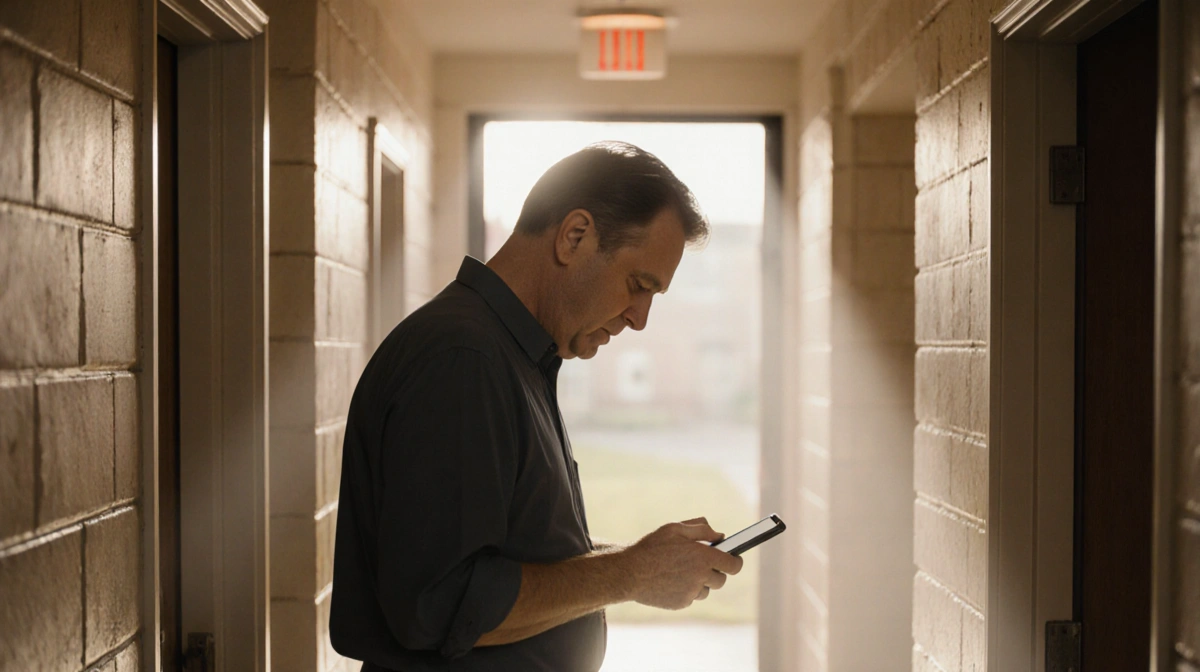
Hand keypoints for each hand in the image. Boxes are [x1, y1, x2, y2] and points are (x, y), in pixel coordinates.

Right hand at [618, 517, 743, 610]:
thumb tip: (720, 535)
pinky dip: (686, 590)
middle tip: (701, 563)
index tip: (733, 559)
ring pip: (706, 590)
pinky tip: (671, 580)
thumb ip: (701, 529)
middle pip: (721, 580)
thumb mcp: (675, 528)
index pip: (734, 565)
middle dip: (714, 572)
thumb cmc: (651, 547)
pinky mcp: (681, 603)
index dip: (735, 561)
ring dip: (700, 582)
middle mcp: (701, 577)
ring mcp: (691, 593)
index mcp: (704, 557)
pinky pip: (691, 597)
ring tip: (681, 571)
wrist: (628, 572)